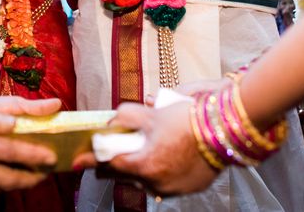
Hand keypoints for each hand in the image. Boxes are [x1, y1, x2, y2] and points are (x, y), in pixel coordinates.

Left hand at [102, 101, 219, 195]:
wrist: (223, 129)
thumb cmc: (187, 120)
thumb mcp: (151, 113)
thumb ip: (125, 117)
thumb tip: (112, 121)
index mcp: (143, 166)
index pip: (108, 166)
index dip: (93, 161)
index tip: (80, 162)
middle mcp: (156, 183)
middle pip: (126, 176)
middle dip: (119, 163)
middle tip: (116, 151)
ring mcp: (173, 189)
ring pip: (147, 180)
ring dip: (143, 167)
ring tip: (149, 149)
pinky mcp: (188, 189)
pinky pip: (167, 182)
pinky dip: (163, 171)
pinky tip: (169, 155)